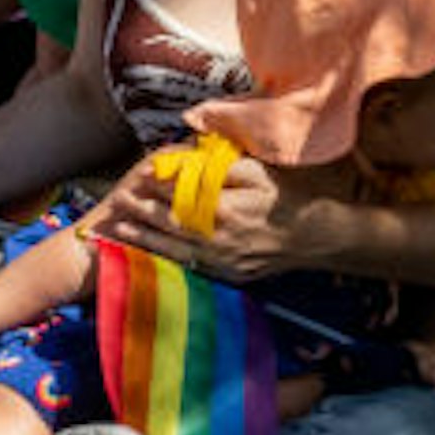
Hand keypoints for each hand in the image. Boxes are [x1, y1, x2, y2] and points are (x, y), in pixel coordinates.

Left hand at [105, 148, 317, 281]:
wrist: (316, 238)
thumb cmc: (288, 198)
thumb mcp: (258, 172)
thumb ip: (218, 168)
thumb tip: (184, 160)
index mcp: (223, 209)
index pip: (178, 195)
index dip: (155, 186)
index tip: (137, 176)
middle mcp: (217, 238)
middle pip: (168, 224)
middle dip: (140, 212)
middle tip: (117, 201)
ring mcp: (221, 260)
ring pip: (172, 249)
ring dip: (143, 239)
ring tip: (119, 229)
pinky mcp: (226, 274)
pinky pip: (188, 267)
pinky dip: (165, 259)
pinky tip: (148, 252)